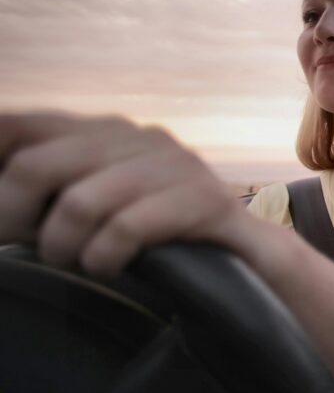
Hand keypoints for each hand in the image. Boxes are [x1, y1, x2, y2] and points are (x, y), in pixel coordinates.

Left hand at [0, 112, 250, 277]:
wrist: (250, 257)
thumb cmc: (163, 235)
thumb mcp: (102, 201)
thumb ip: (52, 188)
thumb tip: (0, 200)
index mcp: (106, 131)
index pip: (18, 126)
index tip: (0, 217)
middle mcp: (138, 137)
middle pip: (35, 166)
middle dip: (12, 219)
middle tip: (21, 246)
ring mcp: (174, 165)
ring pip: (78, 203)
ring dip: (62, 248)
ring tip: (74, 262)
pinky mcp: (203, 201)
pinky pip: (126, 228)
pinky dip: (105, 257)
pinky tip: (110, 266)